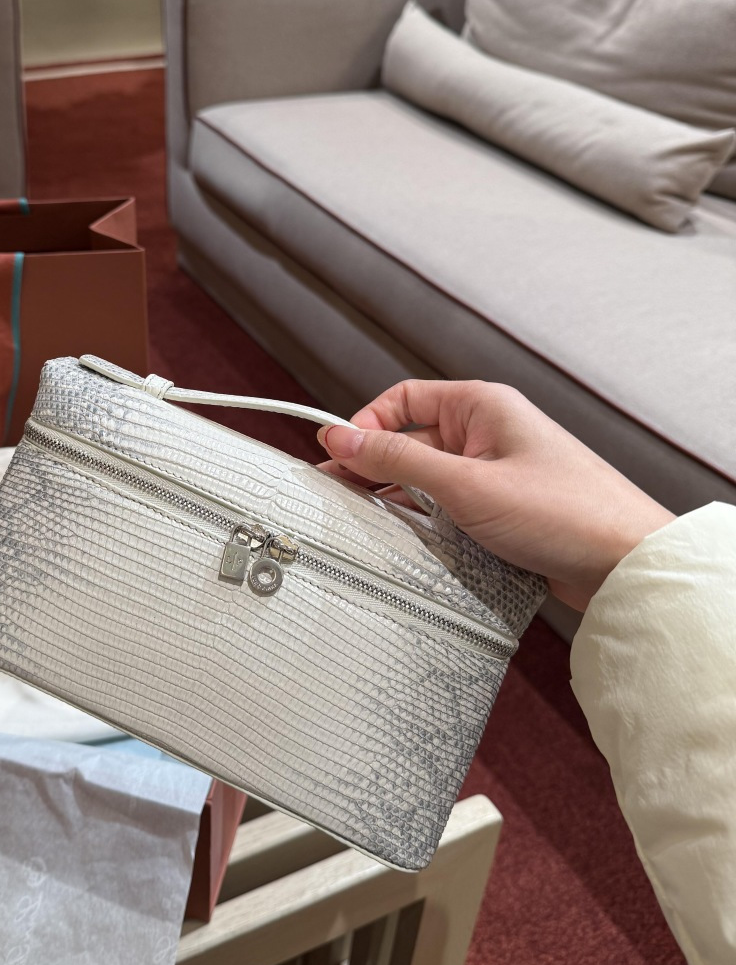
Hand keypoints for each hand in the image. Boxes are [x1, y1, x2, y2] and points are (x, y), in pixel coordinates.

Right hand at [318, 380, 672, 610]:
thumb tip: (343, 438)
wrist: (627, 565)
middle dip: (374, 470)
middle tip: (337, 499)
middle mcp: (489, 433)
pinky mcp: (504, 511)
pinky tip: (411, 545)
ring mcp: (497, 473)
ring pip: (428, 481)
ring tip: (368, 527)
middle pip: (411, 443)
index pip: (404, 399)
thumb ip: (398, 460)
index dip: (365, 425)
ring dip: (400, 502)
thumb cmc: (568, 514)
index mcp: (482, 406)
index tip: (336, 455)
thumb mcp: (466, 484)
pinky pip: (450, 510)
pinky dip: (428, 525)